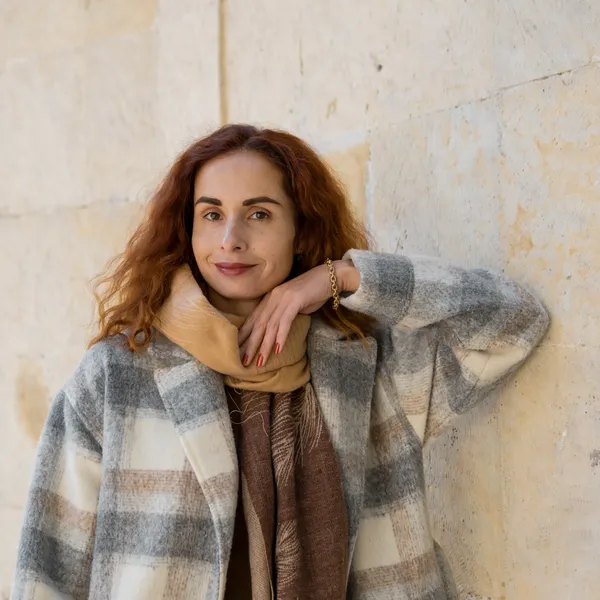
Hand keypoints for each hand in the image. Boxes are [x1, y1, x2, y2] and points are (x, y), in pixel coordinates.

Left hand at [238, 259, 358, 367]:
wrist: (330, 276)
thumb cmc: (313, 292)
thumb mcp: (293, 304)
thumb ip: (283, 315)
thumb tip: (276, 331)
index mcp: (271, 298)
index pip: (254, 319)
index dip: (244, 336)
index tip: (237, 351)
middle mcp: (274, 297)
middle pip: (259, 324)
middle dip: (250, 344)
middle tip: (243, 362)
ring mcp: (284, 298)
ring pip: (270, 325)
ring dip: (265, 345)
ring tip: (259, 361)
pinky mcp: (296, 300)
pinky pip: (286, 321)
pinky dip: (281, 336)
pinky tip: (277, 349)